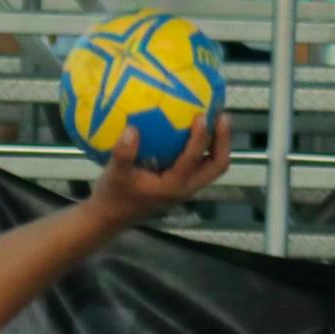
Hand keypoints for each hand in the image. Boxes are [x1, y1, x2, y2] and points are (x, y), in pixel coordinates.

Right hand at [85, 115, 231, 229]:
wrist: (110, 217)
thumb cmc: (113, 196)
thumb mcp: (115, 174)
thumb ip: (123, 153)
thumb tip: (132, 129)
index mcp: (173, 185)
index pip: (193, 159)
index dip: (200, 137)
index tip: (201, 116)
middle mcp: (185, 188)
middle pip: (217, 165)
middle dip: (223, 140)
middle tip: (221, 116)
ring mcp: (186, 187)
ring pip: (213, 166)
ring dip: (218, 144)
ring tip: (216, 121)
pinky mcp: (181, 184)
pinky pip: (202, 165)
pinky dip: (205, 148)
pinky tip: (195, 131)